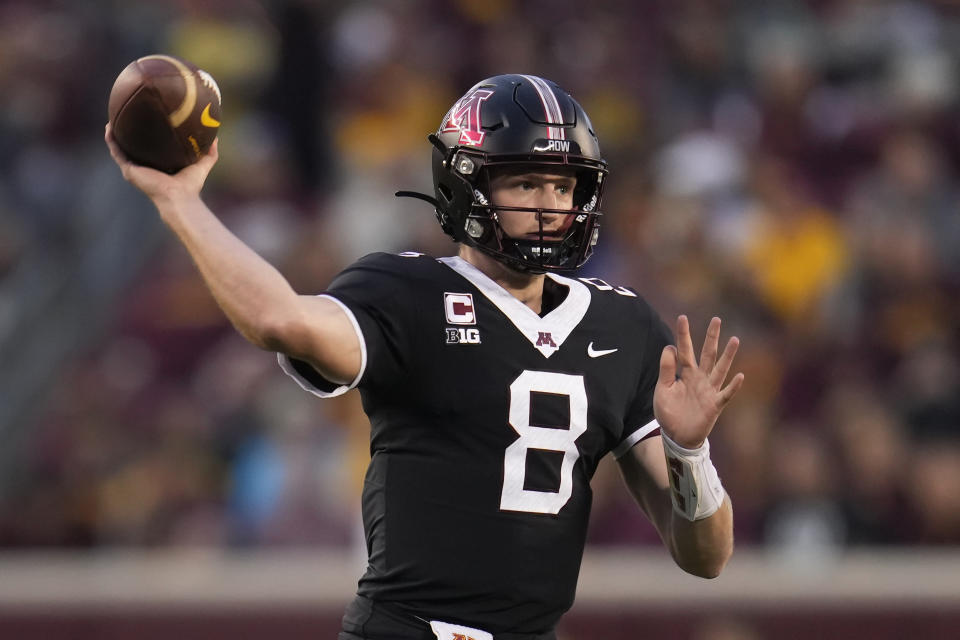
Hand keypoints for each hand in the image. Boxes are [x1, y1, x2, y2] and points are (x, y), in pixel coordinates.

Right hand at [104, 123, 217, 206]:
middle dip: (130, 133)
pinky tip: (109, 126)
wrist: (179, 197)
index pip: (152, 150)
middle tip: (128, 115)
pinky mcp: (129, 170)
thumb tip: (216, 137)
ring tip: (113, 117)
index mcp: (160, 166)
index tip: (148, 121)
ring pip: (121, 148)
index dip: (149, 137)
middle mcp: (145, 167)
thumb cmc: (190, 185)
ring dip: (116, 134)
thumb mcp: (202, 164)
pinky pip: (117, 152)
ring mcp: (135, 169)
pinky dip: (111, 140)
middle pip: (134, 147)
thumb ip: (209, 152)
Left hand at [654, 315, 743, 448]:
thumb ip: (666, 369)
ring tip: (735, 339)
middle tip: (716, 319)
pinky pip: (726, 394)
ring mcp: (709, 390)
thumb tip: (669, 347)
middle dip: (711, 337)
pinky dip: (733, 386)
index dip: (683, 335)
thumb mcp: (663, 389)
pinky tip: (740, 376)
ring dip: (728, 355)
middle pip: (707, 354)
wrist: (676, 436)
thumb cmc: (669, 412)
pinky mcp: (715, 405)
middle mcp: (699, 378)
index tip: (682, 317)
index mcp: (685, 373)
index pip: (684, 350)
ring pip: (720, 369)